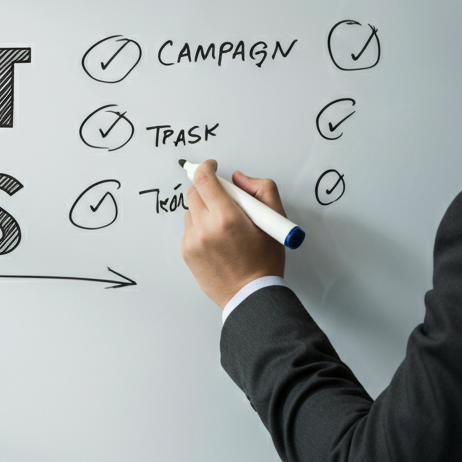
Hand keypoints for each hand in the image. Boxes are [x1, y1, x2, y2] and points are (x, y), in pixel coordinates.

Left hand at [181, 159, 286, 307]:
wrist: (250, 294)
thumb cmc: (264, 261)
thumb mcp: (275, 221)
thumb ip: (261, 190)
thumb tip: (238, 178)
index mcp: (227, 218)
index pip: (204, 179)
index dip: (206, 167)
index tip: (212, 166)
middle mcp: (205, 228)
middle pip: (194, 193)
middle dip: (207, 189)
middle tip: (224, 200)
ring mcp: (192, 241)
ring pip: (191, 211)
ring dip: (204, 210)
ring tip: (224, 226)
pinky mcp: (186, 252)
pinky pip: (189, 229)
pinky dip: (200, 228)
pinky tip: (217, 241)